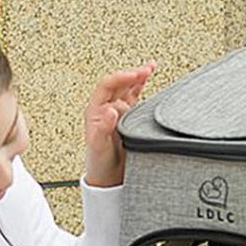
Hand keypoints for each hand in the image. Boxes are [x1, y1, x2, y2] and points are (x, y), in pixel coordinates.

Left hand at [83, 61, 155, 186]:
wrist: (108, 177)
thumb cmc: (99, 162)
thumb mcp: (99, 146)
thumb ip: (104, 128)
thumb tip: (111, 110)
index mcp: (95, 111)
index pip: (107, 85)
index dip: (121, 78)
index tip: (134, 75)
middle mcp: (105, 109)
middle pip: (119, 84)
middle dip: (132, 74)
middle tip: (146, 70)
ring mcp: (117, 113)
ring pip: (127, 89)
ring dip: (138, 77)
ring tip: (149, 68)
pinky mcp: (128, 119)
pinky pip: (134, 99)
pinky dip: (141, 88)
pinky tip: (148, 80)